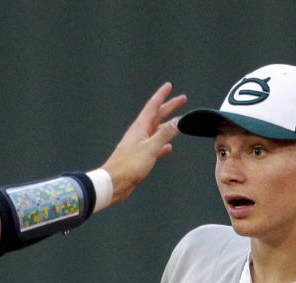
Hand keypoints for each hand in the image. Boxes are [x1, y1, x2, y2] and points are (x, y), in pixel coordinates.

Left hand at [99, 83, 186, 204]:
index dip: (162, 95)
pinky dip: (163, 145)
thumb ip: (165, 134)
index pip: (153, 106)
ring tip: (179, 122)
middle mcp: (139, 133)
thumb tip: (179, 121)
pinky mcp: (139, 157)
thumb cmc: (129, 165)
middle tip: (182, 99)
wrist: (114, 183)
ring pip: (157, 131)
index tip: (169, 85)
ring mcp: (139, 145)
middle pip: (157, 116)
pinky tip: (169, 148)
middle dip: (169, 107)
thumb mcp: (150, 147)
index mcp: (140, 127)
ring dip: (169, 125)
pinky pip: (154, 147)